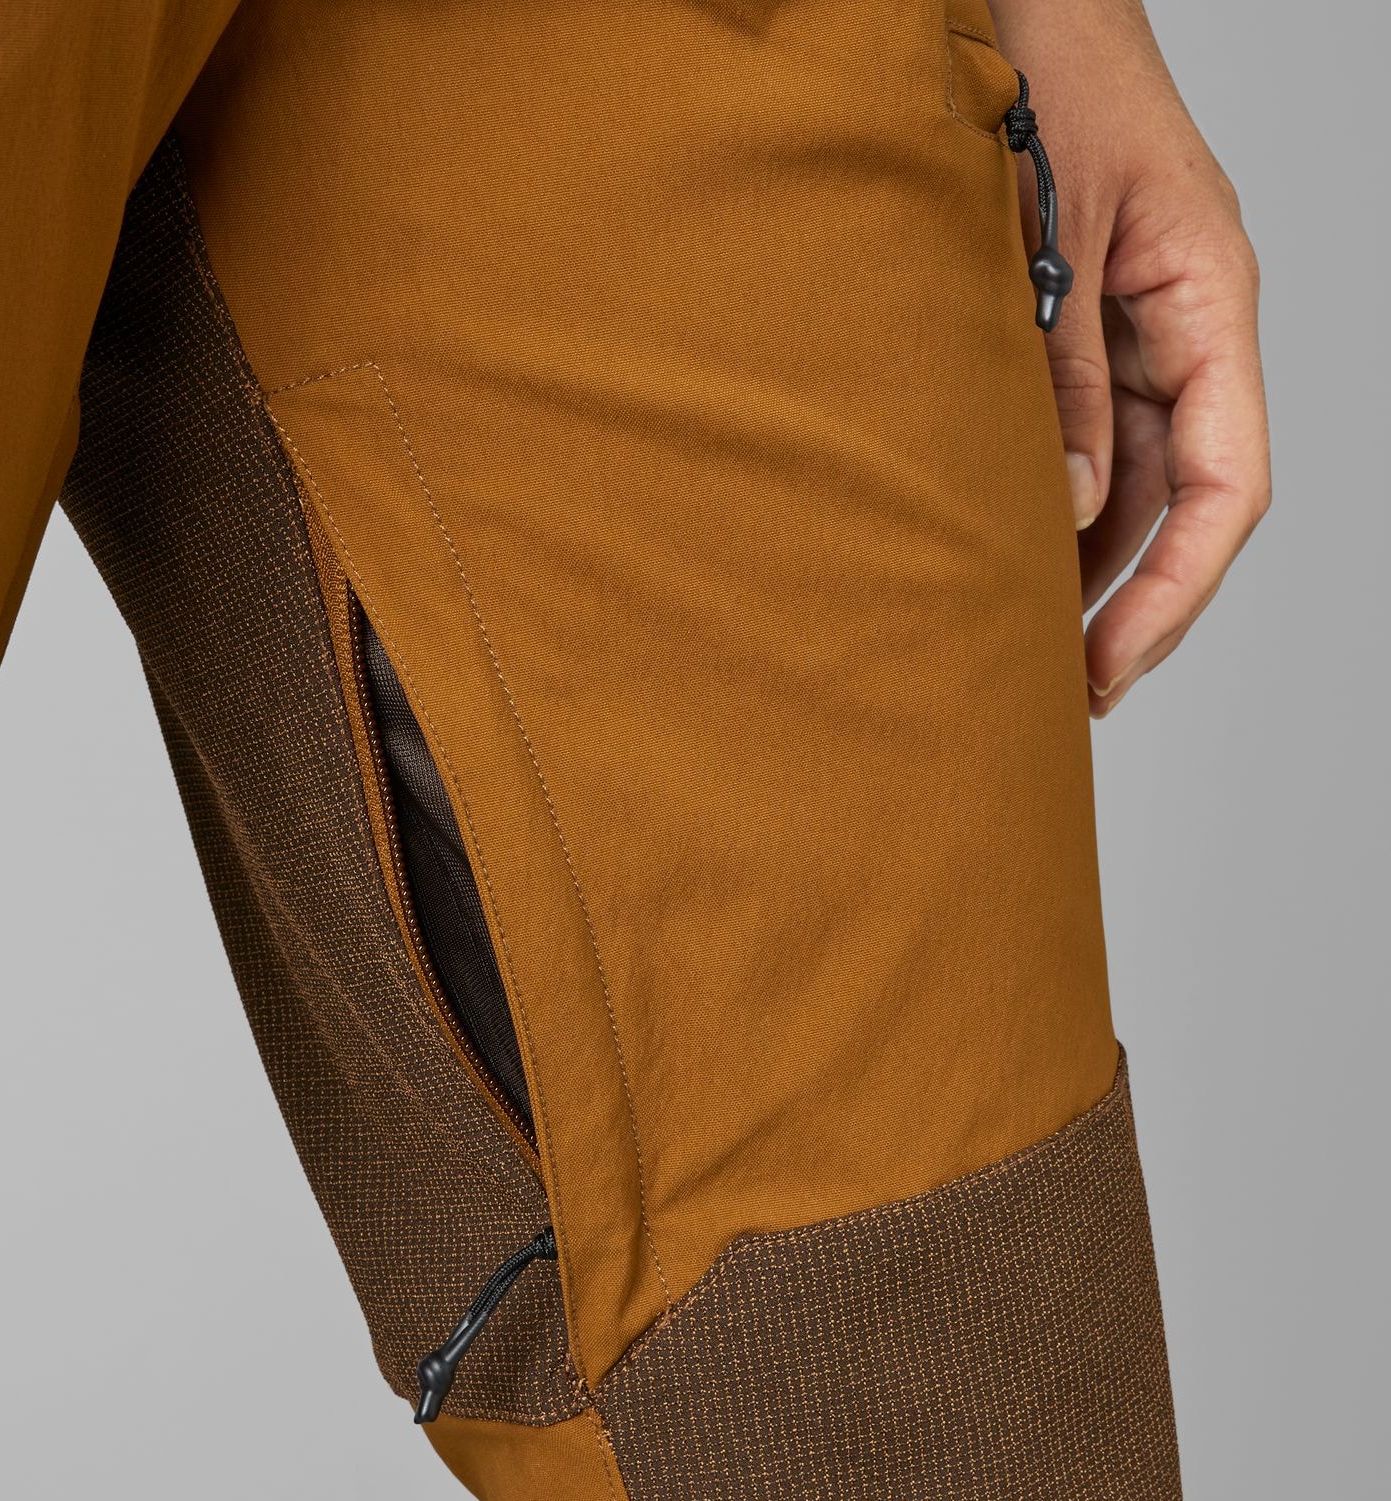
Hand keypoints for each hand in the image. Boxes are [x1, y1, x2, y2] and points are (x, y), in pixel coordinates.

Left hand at [988, 0, 1270, 715]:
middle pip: (1183, 501)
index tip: (1110, 669)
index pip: (1226, 485)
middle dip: (1131, 603)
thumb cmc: (1049, 88)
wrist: (1016, 7)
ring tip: (1032, 654)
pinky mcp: (1083, 331)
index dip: (1175, 592)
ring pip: (1132, 481)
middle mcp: (1184, 332)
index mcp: (1210, 305)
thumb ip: (1064, 375)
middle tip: (1065, 693)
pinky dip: (1055, 505)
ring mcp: (1137, 333)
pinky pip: (1084, 439)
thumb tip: (1074, 507)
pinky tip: (1014, 562)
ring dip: (1090, 566)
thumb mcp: (1052, 245)